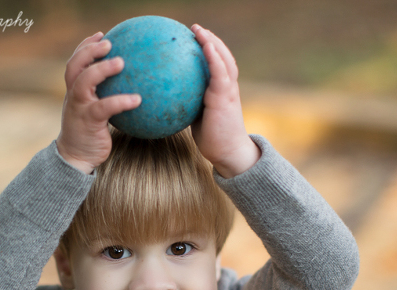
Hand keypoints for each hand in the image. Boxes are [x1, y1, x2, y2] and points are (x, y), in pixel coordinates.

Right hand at [56, 32, 141, 173]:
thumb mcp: (94, 112)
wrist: (75, 158)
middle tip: (108, 42)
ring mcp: (79, 108)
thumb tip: (131, 87)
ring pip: (84, 82)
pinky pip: (105, 108)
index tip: (102, 35)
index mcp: (74, 91)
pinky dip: (121, 101)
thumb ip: (104, 98)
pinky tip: (138, 99)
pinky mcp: (88, 122)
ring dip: (101, 69)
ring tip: (121, 62)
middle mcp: (73, 96)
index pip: (75, 62)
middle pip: (74, 66)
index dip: (85, 46)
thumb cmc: (89, 134)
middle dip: (89, 50)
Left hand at [190, 25, 259, 177]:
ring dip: (212, 42)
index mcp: (222, 91)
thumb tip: (168, 99)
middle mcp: (228, 87)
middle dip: (211, 40)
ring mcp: (228, 91)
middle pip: (223, 56)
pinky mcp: (224, 97)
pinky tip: (204, 46)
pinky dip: (214, 57)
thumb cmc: (213, 138)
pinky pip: (220, 73)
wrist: (229, 153)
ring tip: (199, 30)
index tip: (196, 39)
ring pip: (223, 60)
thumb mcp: (199, 118)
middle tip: (195, 29)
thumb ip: (190, 105)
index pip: (218, 65)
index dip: (210, 50)